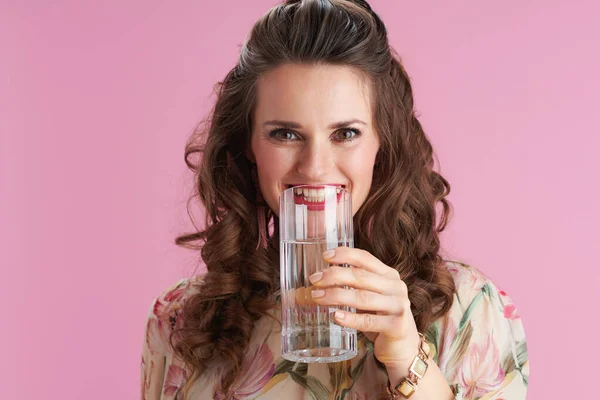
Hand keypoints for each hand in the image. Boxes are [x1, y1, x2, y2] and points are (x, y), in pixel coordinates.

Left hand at [309, 246, 420, 369]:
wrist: (404, 348)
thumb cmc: (381, 318)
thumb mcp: (371, 297)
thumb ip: (355, 286)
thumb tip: (321, 278)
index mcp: (389, 275)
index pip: (366, 259)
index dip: (345, 255)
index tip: (325, 256)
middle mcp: (396, 287)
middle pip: (361, 276)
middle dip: (334, 276)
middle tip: (314, 280)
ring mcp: (398, 306)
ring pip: (362, 298)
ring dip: (336, 296)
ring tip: (316, 296)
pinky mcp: (397, 326)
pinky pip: (368, 321)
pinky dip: (350, 318)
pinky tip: (335, 317)